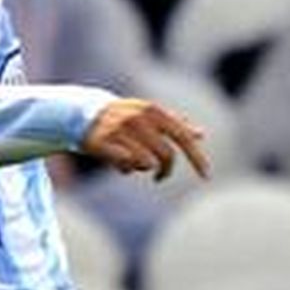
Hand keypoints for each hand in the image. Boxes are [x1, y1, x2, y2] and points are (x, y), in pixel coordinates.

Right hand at [82, 99, 208, 182]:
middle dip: (166, 170)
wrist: (82, 113)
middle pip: (166, 155)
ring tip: (132, 162)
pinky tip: (119, 164)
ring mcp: (120, 129)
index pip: (183, 137)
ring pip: (146, 163)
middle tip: (160, 177)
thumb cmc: (124, 117)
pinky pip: (126, 166)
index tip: (207, 177)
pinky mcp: (102, 142)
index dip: (197, 158)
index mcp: (154, 111)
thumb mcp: (150, 115)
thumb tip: (201, 134)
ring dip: (142, 168)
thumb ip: (175, 124)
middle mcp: (139, 118)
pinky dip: (126, 170)